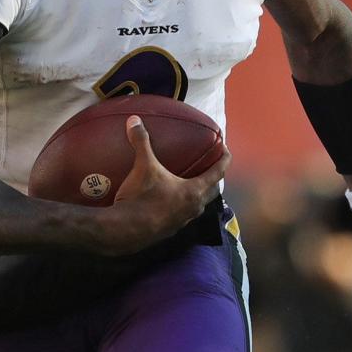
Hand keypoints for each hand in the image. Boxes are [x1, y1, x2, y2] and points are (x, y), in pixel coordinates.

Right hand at [98, 116, 229, 254]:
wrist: (125, 230)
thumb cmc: (141, 198)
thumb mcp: (143, 166)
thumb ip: (141, 142)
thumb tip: (134, 120)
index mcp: (193, 191)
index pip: (217, 172)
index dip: (224, 159)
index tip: (227, 149)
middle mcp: (193, 207)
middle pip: (212, 191)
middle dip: (214, 178)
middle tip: (211, 167)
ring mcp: (182, 221)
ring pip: (198, 205)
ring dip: (199, 194)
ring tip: (192, 184)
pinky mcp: (169, 230)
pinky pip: (182, 214)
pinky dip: (182, 205)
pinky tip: (170, 201)